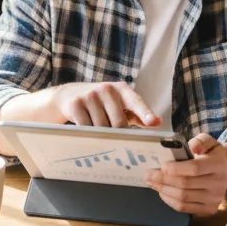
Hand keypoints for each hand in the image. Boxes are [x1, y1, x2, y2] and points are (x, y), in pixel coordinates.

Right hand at [47, 82, 161, 127]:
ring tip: (97, 128)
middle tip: (113, 136)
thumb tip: (157, 123)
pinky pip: (86, 128)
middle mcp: (107, 89)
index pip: (136, 102)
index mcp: (122, 90)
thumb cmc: (102, 103)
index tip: (153, 122)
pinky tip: (85, 127)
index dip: (145, 113)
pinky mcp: (76, 104)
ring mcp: (90, 95)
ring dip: (101, 134)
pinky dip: (88, 133)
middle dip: (117, 133)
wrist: (69, 95)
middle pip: (119, 123)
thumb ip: (138, 115)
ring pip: (102, 128)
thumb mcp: (120, 105)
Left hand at [145, 134, 226, 215]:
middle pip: (186, 184)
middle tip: (148, 175)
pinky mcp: (209, 209)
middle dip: (163, 179)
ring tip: (152, 183)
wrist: (226, 171)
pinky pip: (185, 208)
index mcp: (218, 165)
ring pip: (183, 198)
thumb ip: (200, 141)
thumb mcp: (209, 142)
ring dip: (164, 190)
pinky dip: (170, 201)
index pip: (195, 168)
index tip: (161, 165)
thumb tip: (192, 147)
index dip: (176, 168)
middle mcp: (218, 184)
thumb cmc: (212, 155)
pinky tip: (162, 192)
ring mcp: (214, 199)